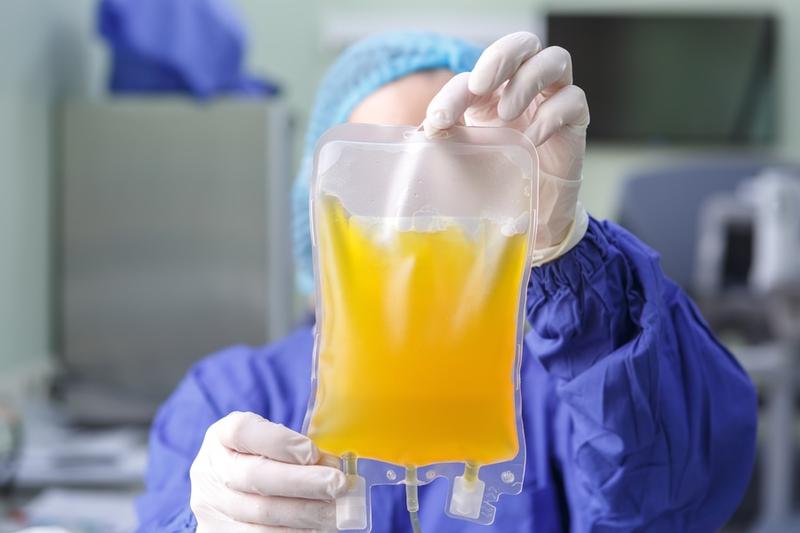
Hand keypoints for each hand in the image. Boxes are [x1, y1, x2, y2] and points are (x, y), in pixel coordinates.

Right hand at [190, 411, 345, 531]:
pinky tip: (317, 527)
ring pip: (259, 513)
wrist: (229, 492)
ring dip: (305, 512)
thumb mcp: (269, 441)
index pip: (242, 431)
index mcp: (221, 436)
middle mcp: (209, 469)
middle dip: (302, 482)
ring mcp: (210, 505)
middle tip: (338, 484)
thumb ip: (295, 447)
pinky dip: (294, 532)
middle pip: (253, 476)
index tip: (312, 452)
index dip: (278, 441)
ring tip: (335, 510)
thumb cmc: (261, 458)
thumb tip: (332, 466)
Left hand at [424, 32, 589, 251]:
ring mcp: (554, 100)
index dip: (454, 93)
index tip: (438, 121)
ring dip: (528, 80)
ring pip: (556, 60)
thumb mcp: (469, 156)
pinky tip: (532, 140)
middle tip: (479, 84)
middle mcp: (526, 87)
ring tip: (507, 113)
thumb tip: (422, 131)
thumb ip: (449, 137)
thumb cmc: (500, 179)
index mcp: (494, 92)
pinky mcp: (576, 122)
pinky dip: (552, 114)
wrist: (533, 216)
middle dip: (500, 57)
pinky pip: (573, 100)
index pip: (474, 76)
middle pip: (523, 44)